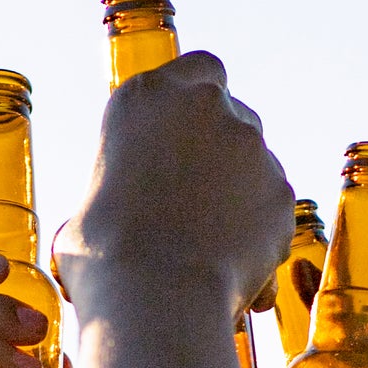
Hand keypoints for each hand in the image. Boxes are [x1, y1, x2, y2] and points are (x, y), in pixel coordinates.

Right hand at [54, 51, 291, 314]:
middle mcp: (205, 107)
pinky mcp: (281, 191)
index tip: (189, 128)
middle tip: (198, 196)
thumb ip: (117, 192)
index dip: (199, 98)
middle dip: (222, 148)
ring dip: (242, 193)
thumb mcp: (87, 211)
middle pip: (232, 113)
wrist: (155, 298)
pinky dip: (260, 232)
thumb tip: (111, 217)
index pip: (196, 69)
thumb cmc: (105, 260)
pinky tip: (233, 269)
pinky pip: (273, 208)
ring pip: (257, 162)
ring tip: (209, 247)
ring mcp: (251, 147)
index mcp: (147, 98)